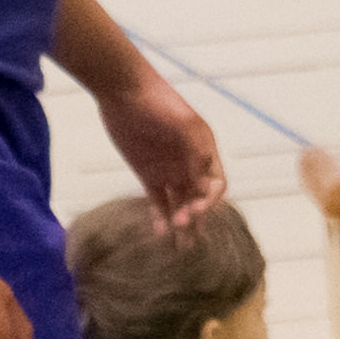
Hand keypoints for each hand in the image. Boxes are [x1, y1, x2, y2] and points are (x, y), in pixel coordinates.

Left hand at [97, 77, 222, 227]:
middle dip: (196, 218)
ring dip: (181, 224)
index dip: (210, 201)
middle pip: (199, 199)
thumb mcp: (183, 123)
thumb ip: (196, 152)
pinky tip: (161, 234)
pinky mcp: (147, 174)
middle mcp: (189, 164)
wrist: (123, 91)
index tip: (196, 210)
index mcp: (205, 150)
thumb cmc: (158, 101)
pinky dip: (160, 218)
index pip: (216, 185)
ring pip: (180, 204)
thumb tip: (204, 185)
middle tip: (186, 233)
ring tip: (180, 247)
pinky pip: (157, 202)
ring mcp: (168, 170)